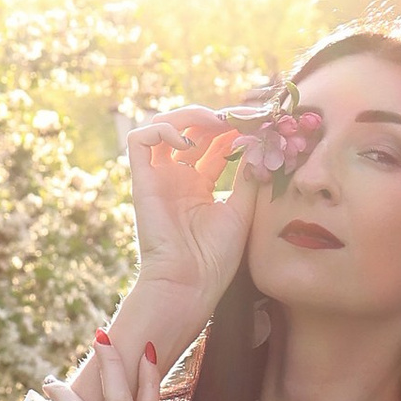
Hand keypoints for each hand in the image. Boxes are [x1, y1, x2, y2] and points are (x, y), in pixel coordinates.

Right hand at [123, 106, 260, 341]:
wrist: (189, 283)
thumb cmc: (215, 258)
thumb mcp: (242, 210)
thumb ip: (248, 176)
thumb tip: (260, 143)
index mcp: (200, 188)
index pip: (213, 144)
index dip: (232, 129)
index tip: (255, 124)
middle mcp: (178, 179)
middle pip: (189, 131)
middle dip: (213, 118)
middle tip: (236, 118)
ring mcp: (159, 179)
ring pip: (162, 127)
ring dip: (188, 116)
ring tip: (214, 122)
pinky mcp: (142, 181)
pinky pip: (139, 140)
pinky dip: (162, 130)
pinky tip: (187, 143)